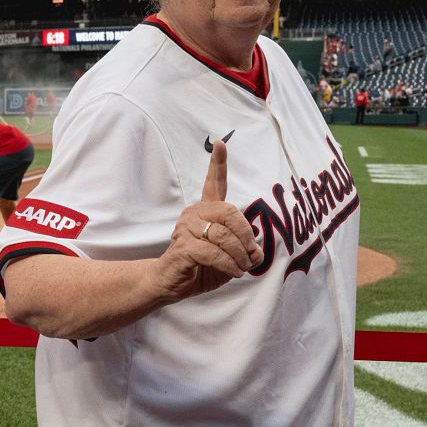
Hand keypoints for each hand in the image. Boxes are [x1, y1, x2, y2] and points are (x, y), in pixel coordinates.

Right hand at [154, 137, 260, 302]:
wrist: (170, 283)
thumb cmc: (200, 267)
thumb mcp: (230, 257)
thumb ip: (244, 250)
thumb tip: (256, 251)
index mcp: (205, 211)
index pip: (213, 183)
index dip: (218, 163)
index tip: (220, 143)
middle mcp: (194, 213)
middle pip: (230, 213)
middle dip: (246, 236)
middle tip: (251, 256)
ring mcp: (186, 228)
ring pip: (223, 235)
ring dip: (240, 256)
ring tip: (243, 268)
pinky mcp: (182, 246)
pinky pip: (213, 252)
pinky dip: (229, 264)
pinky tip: (233, 271)